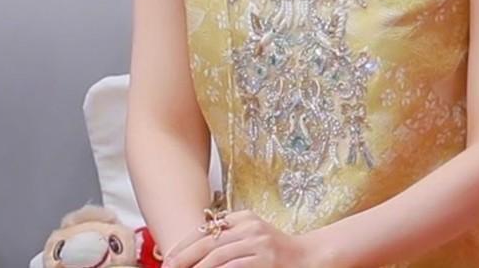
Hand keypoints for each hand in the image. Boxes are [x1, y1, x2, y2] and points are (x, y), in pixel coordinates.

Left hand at [162, 208, 327, 267]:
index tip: (168, 258)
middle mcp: (249, 227)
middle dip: (183, 258)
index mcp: (244, 217)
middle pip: (207, 241)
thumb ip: (231, 236)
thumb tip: (197, 249)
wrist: (309, 257)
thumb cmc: (278, 251)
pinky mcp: (263, 260)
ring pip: (216, 257)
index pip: (207, 228)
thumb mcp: (254, 235)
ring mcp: (257, 243)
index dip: (185, 244)